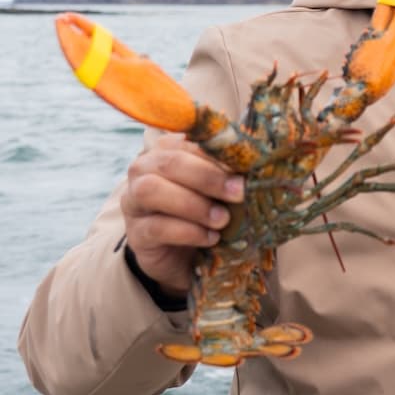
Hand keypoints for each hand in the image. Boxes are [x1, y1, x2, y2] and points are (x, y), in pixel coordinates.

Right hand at [119, 134, 243, 295]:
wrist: (180, 254)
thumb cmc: (203, 210)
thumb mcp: (218, 189)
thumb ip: (229, 172)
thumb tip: (260, 165)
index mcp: (167, 149)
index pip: (188, 141)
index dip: (218, 153)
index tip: (247, 168)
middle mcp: (144, 170)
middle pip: (169, 162)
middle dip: (207, 177)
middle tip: (238, 193)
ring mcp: (133, 201)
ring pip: (151, 191)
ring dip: (193, 204)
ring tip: (222, 219)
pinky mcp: (136, 233)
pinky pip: (156, 227)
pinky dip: (188, 232)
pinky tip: (210, 238)